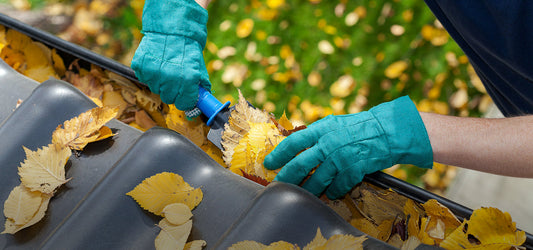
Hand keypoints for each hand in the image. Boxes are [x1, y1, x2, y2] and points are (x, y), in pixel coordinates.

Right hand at [131, 0, 210, 110]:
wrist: (172, 28)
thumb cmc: (187, 48)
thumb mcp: (199, 67)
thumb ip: (199, 87)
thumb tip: (200, 104)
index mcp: (188, 80)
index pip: (184, 104)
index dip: (185, 100)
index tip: (185, 96)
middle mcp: (170, 79)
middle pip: (168, 98)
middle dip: (172, 92)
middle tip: (175, 79)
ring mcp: (153, 73)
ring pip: (156, 89)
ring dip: (160, 82)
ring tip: (165, 67)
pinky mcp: (140, 67)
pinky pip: (144, 78)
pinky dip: (149, 73)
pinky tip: (156, 63)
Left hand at [263, 96, 432, 198]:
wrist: (386, 131)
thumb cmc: (357, 127)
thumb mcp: (333, 123)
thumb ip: (315, 134)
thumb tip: (294, 145)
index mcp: (321, 129)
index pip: (294, 143)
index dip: (279, 155)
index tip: (269, 164)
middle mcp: (329, 143)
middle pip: (301, 165)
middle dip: (287, 177)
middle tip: (279, 184)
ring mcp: (341, 158)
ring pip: (318, 180)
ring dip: (308, 189)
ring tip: (302, 193)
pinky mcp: (354, 170)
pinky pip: (338, 187)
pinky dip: (333, 192)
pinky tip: (330, 193)